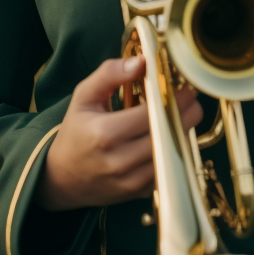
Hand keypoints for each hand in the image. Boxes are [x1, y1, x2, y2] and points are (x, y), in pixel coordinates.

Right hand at [34, 56, 203, 210]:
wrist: (62, 178)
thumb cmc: (75, 132)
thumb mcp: (83, 97)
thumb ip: (109, 74)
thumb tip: (142, 61)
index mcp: (105, 134)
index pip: (152, 114)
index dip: (174, 100)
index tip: (186, 88)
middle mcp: (119, 161)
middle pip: (168, 135)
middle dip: (187, 115)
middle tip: (191, 100)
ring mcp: (131, 181)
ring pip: (172, 154)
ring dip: (183, 133)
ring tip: (184, 115)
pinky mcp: (139, 192)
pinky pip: (168, 170)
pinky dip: (174, 152)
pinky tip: (171, 137)